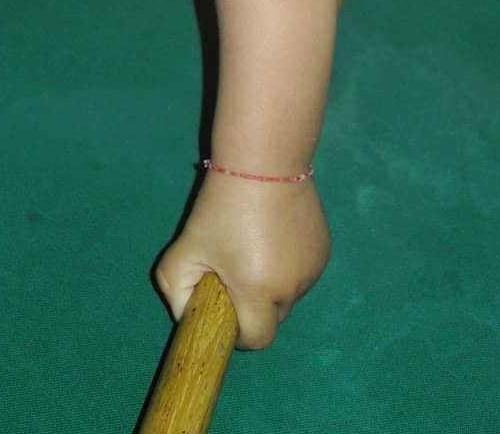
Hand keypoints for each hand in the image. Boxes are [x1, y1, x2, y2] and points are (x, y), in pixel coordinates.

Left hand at [154, 169, 330, 349]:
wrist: (264, 159)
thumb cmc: (222, 204)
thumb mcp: (186, 247)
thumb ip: (175, 290)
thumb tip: (186, 314)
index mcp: (258, 292)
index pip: (257, 340)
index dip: (241, 335)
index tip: (228, 312)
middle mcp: (292, 287)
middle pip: (274, 318)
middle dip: (255, 308)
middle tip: (236, 273)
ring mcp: (313, 269)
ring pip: (291, 294)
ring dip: (274, 286)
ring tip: (256, 247)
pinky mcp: (324, 250)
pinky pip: (304, 272)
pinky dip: (290, 266)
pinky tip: (275, 235)